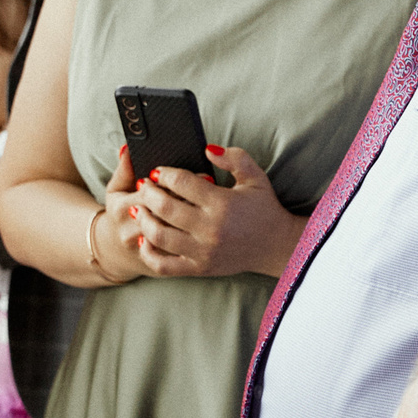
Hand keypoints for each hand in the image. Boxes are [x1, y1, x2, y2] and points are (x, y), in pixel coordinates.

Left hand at [128, 145, 304, 279]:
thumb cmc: (263, 209)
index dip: (164, 173)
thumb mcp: (255, 177)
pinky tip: (145, 238)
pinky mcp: (199, 268)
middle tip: (144, 185)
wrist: (277, 246)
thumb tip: (207, 149)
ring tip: (141, 208)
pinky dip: (149, 252)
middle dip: (148, 192)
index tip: (158, 171)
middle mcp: (210, 229)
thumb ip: (234, 158)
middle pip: (165, 207)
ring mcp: (203, 252)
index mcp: (222, 204)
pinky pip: (164, 265)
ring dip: (144, 219)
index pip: (181, 183)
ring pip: (159, 236)